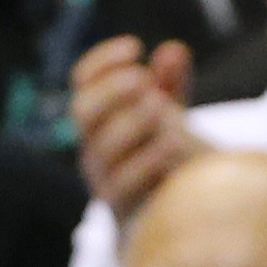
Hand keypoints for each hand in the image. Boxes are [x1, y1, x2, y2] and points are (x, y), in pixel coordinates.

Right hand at [70, 36, 199, 214]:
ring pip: (101, 147)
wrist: (182, 220)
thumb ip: (171, 85)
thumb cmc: (171, 161)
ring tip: (163, 109)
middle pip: (83, 111)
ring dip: (131, 123)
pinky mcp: (124, 207)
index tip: (136, 46)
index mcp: (101, 117)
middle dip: (112, 90)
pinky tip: (175, 142)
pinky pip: (123, 184)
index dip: (102, 61)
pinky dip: (148, 160)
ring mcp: (104, 177)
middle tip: (144, 80)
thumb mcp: (172, 117)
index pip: (83, 81)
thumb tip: (172, 49)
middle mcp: (95, 145)